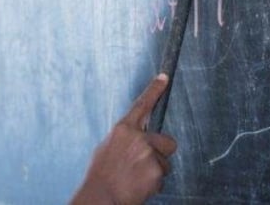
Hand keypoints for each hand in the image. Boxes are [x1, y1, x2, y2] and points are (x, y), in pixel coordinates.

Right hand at [70, 74, 177, 204]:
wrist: (101, 197)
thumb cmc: (101, 175)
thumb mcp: (107, 149)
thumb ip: (125, 140)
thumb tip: (138, 140)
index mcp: (123, 129)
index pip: (142, 105)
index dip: (154, 90)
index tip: (164, 77)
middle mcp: (138, 138)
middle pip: (167, 142)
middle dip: (162, 153)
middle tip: (145, 165)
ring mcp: (148, 154)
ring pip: (164, 163)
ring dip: (154, 172)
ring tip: (135, 179)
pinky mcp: (156, 171)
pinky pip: (161, 178)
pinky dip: (152, 185)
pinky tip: (137, 187)